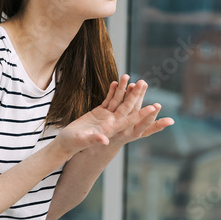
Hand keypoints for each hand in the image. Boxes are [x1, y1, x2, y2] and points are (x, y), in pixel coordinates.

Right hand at [55, 75, 172, 153]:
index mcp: (110, 130)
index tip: (153, 107)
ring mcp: (106, 117)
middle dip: (135, 95)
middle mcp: (111, 123)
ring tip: (128, 76)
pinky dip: (112, 91)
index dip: (141, 114)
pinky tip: (116, 82)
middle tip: (144, 83)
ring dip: (123, 89)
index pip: (129, 120)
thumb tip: (104, 140)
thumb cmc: (73, 143)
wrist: (66, 143)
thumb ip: (93, 140)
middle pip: (126, 107)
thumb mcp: (81, 141)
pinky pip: (108, 100)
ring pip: (118, 101)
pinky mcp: (98, 113)